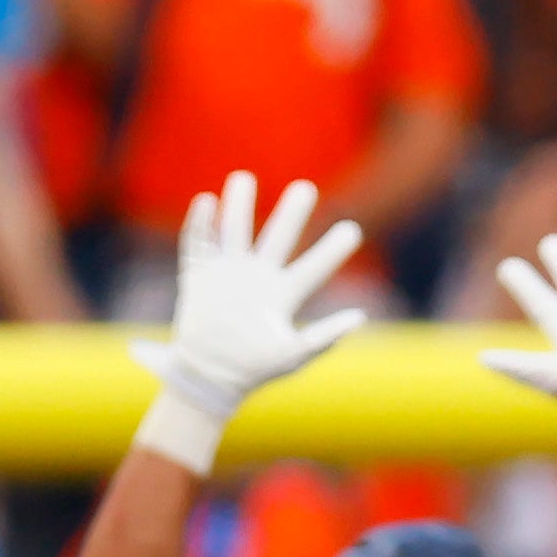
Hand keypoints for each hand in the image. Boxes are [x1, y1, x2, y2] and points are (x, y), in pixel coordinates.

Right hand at [126, 170, 368, 466]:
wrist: (208, 378)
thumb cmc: (253, 370)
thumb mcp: (292, 356)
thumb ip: (323, 338)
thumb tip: (359, 318)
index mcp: (283, 295)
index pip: (314, 267)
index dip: (333, 249)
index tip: (353, 229)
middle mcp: (258, 278)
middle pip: (278, 238)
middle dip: (291, 213)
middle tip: (306, 188)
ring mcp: (227, 275)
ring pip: (235, 231)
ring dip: (238, 206)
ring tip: (242, 178)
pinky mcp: (198, 277)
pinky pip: (197, 244)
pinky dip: (200, 224)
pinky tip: (206, 202)